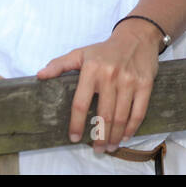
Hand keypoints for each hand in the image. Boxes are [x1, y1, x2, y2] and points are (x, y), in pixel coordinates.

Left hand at [36, 20, 163, 152]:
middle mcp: (110, 75)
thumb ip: (59, 65)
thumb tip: (40, 75)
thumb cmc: (105, 49)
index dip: (76, 123)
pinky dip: (132, 127)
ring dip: (115, 136)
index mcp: (91, 69)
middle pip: (103, 115)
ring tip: (110, 146)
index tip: (74, 137)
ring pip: (121, 116)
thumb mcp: (81, 53)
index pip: (80, 103)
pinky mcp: (145, 84)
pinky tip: (126, 135)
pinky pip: (139, 111)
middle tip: (97, 149)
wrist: (136, 36)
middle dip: (99, 137)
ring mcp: (129, 80)